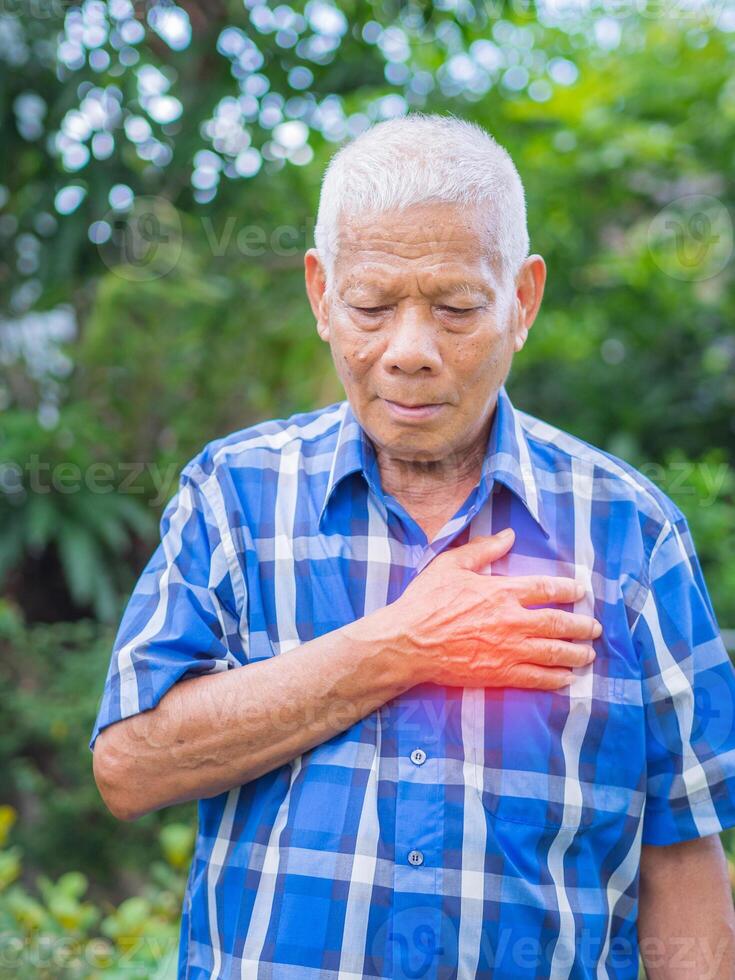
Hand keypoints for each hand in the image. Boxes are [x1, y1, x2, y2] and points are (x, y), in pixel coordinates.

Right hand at [393, 528, 601, 689]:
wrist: (408, 642)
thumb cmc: (426, 602)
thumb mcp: (451, 565)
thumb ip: (482, 549)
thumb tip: (508, 535)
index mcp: (502, 591)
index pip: (546, 588)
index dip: (568, 589)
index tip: (580, 591)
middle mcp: (512, 621)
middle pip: (559, 623)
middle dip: (582, 626)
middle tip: (595, 628)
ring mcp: (509, 650)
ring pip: (554, 652)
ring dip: (575, 654)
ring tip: (589, 655)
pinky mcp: (500, 674)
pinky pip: (537, 678)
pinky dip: (555, 679)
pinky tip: (566, 679)